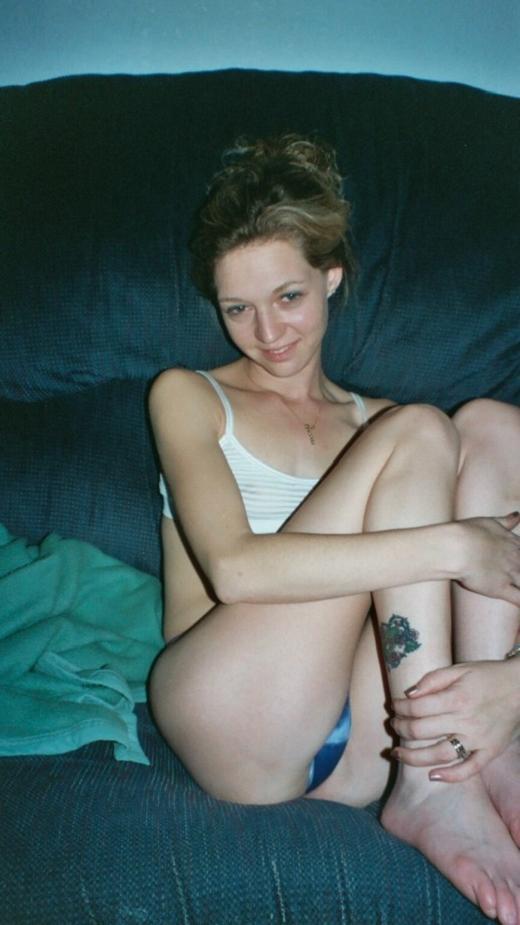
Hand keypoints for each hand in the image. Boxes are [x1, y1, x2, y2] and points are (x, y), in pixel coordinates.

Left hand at [391, 659, 519, 781]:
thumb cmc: (487, 675)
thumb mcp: (459, 668)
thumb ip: (432, 680)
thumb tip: (408, 694)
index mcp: (456, 698)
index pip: (416, 708)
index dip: (399, 708)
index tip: (393, 706)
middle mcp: (465, 720)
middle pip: (421, 732)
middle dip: (400, 729)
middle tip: (393, 726)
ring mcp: (478, 739)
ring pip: (439, 755)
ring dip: (413, 757)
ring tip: (398, 754)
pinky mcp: (490, 751)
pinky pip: (469, 769)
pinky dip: (450, 776)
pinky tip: (432, 776)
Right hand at [457, 513, 519, 605]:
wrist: (457, 547)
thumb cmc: (469, 532)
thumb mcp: (490, 521)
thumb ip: (506, 521)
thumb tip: (518, 515)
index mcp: (514, 543)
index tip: (519, 560)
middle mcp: (516, 559)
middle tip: (517, 571)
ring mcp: (510, 574)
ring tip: (519, 584)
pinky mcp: (500, 588)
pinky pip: (519, 599)